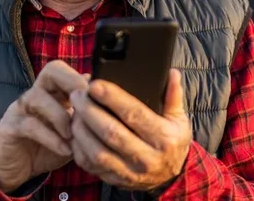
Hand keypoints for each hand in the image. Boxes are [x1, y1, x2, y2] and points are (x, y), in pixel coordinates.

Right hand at [0, 60, 88, 192]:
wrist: (20, 171)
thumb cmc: (49, 148)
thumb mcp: (74, 134)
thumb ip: (87, 118)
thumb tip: (106, 100)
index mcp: (52, 93)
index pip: (66, 70)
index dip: (82, 78)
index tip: (98, 97)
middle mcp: (35, 94)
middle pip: (51, 70)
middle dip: (72, 83)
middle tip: (86, 106)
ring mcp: (19, 109)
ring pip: (37, 96)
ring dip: (60, 116)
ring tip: (73, 135)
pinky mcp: (9, 128)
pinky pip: (29, 125)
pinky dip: (51, 138)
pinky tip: (65, 150)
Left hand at [69, 68, 191, 190]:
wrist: (171, 177)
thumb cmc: (172, 142)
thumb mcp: (179, 119)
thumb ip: (174, 96)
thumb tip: (171, 72)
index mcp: (164, 138)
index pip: (134, 115)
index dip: (112, 98)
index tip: (95, 85)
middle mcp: (147, 158)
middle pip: (111, 132)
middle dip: (89, 111)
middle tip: (78, 94)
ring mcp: (130, 172)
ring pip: (97, 151)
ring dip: (81, 129)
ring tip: (74, 111)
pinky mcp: (115, 180)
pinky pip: (90, 165)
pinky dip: (79, 148)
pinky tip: (76, 132)